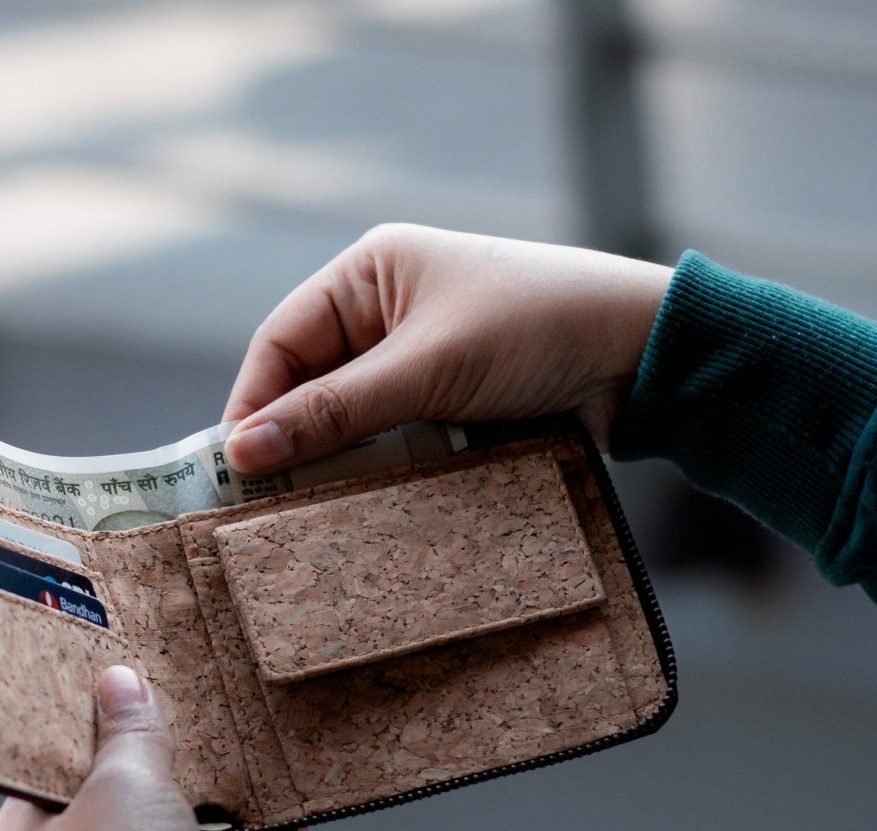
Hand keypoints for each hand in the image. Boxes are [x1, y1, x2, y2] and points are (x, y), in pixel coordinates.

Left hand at [0, 665, 304, 830]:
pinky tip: (289, 827)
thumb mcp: (123, 783)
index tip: (122, 702)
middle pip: (118, 816)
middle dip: (163, 779)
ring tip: (250, 774)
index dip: (86, 738)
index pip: (46, 778)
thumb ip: (129, 732)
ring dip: (218, 822)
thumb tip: (121, 682)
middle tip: (194, 733)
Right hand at [222, 224, 670, 469]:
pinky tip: (363, 503)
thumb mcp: (428, 366)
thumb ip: (336, 410)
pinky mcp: (451, 402)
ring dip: (336, 460)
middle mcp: (387, 312)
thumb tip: (244, 450)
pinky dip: (379, 468)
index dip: (253, 403)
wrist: (643, 354)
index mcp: (370, 273)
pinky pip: (394, 437)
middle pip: (313, 383)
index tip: (233, 468)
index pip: (283, 341)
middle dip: (292, 438)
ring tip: (307, 512)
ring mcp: (421, 360)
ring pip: (353, 418)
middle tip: (262, 503)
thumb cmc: (535, 328)